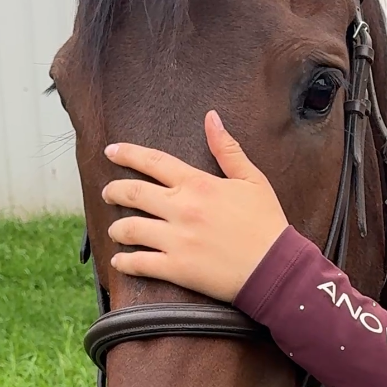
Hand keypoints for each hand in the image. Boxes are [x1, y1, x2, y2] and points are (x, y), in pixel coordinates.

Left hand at [101, 111, 287, 302]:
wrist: (276, 267)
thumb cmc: (267, 223)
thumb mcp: (253, 180)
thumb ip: (227, 149)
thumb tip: (211, 118)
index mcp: (198, 185)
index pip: (153, 162)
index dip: (127, 154)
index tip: (112, 151)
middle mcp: (182, 209)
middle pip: (133, 193)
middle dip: (114, 191)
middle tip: (109, 193)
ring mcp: (176, 239)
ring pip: (129, 229)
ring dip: (116, 229)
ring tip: (116, 230)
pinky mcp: (176, 268)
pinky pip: (139, 263)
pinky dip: (124, 262)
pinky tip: (120, 261)